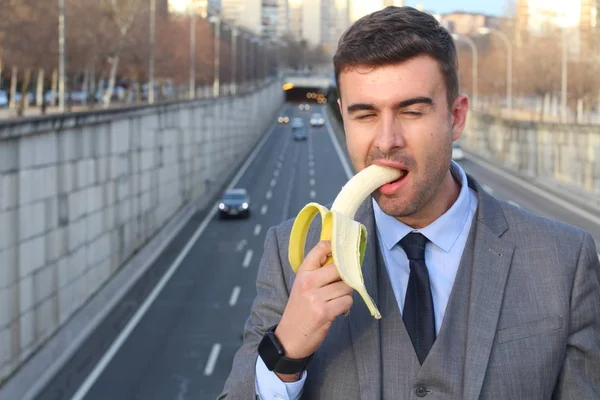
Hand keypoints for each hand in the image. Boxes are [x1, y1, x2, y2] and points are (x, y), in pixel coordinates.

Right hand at [274, 240, 353, 380]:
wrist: (289, 338)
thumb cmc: (299, 310)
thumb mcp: (302, 286)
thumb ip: (318, 272)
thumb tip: (344, 260)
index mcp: (303, 272)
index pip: (321, 248)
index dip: (336, 248)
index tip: (342, 254)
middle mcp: (308, 282)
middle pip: (340, 268)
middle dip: (346, 277)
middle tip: (341, 286)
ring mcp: (316, 297)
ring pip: (347, 286)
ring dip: (346, 294)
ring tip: (336, 301)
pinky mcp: (325, 312)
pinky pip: (347, 301)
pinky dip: (346, 307)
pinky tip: (337, 311)